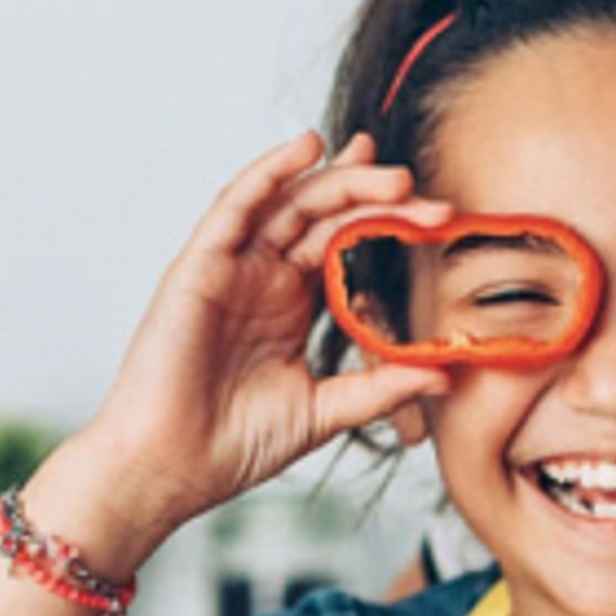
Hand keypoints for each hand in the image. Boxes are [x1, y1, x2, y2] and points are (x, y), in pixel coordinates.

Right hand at [50, 131, 452, 561]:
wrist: (171, 468)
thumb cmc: (234, 446)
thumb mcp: (324, 411)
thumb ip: (380, 388)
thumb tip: (444, 374)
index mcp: (291, 305)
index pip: (344, 245)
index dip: (384, 222)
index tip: (435, 213)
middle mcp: (262, 278)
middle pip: (322, 216)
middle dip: (370, 194)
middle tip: (416, 186)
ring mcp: (230, 269)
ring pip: (286, 202)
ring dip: (331, 178)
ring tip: (376, 161)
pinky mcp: (198, 267)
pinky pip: (235, 207)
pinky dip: (268, 172)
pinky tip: (305, 147)